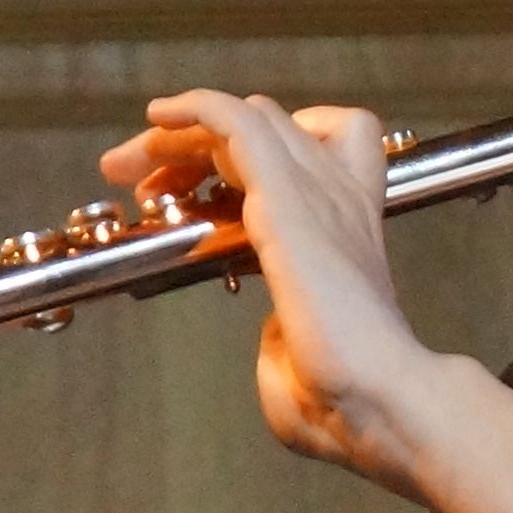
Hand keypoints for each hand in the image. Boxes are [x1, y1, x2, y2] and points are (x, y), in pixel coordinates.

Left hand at [103, 94, 447, 499]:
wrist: (382, 398)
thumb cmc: (348, 404)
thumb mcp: (301, 368)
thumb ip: (282, 342)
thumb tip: (273, 332)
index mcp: (347, 235)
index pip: (317, 151)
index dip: (251, 160)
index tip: (193, 192)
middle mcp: (338, 199)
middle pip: (268, 128)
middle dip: (196, 149)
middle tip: (141, 183)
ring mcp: (316, 191)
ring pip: (248, 118)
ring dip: (183, 135)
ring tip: (131, 164)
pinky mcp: (286, 197)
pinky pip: (236, 123)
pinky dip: (194, 109)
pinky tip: (159, 117)